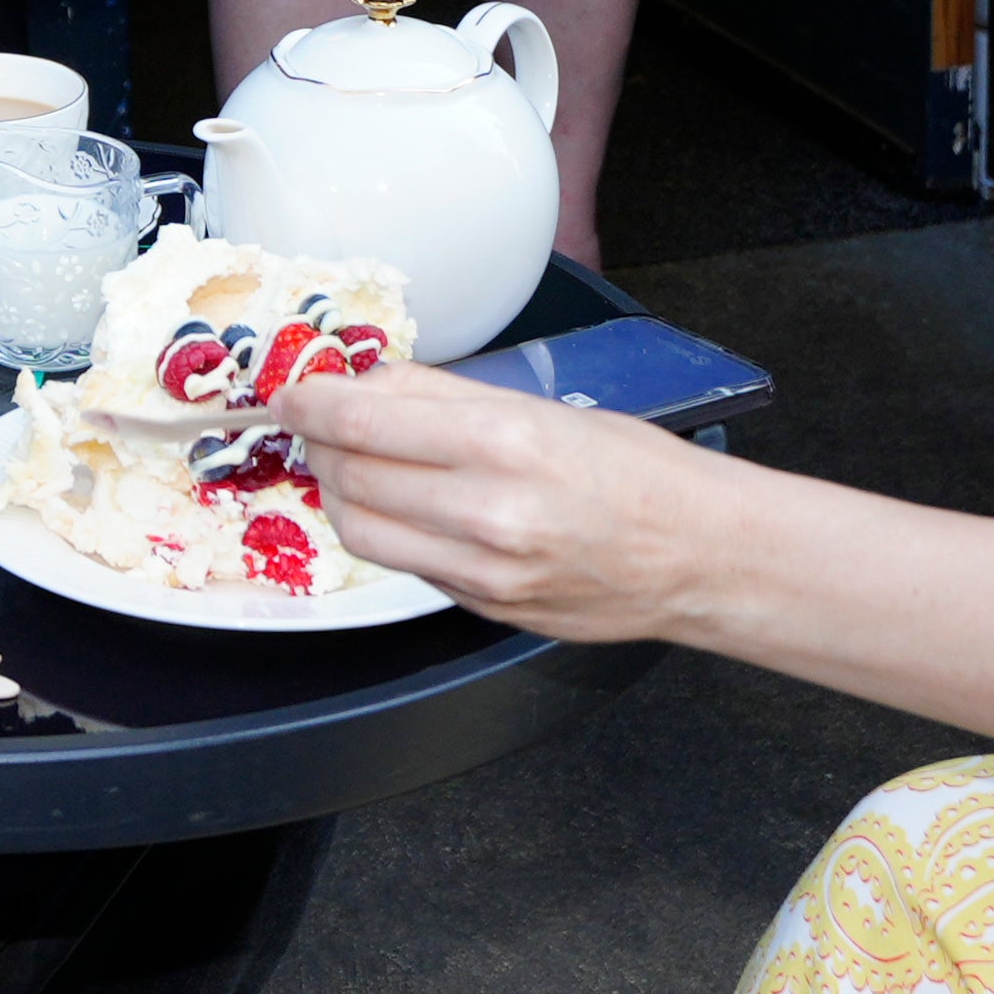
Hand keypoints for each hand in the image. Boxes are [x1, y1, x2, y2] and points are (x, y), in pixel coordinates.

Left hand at [269, 359, 719, 635]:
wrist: (698, 556)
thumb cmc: (639, 473)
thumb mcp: (545, 408)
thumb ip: (446, 397)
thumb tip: (367, 384)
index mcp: (506, 443)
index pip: (364, 420)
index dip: (311, 402)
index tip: (294, 390)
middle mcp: (488, 514)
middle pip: (349, 476)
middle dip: (319, 442)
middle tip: (322, 420)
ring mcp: (482, 573)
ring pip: (361, 529)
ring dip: (340, 490)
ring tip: (354, 462)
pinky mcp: (481, 609)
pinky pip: (404, 564)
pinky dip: (387, 529)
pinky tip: (407, 505)